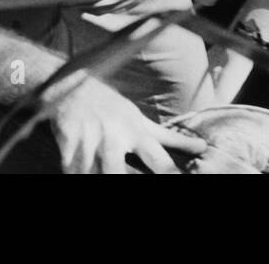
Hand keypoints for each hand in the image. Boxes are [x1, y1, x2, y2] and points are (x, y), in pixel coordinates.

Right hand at [49, 74, 205, 173]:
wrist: (71, 86)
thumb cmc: (111, 107)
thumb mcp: (140, 120)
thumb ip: (170, 138)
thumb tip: (202, 147)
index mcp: (134, 132)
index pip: (158, 160)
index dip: (170, 174)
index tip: (179, 181)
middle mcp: (113, 136)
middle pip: (116, 170)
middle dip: (117, 176)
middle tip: (122, 177)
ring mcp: (88, 138)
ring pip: (90, 169)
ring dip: (92, 172)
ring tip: (97, 174)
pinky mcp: (66, 139)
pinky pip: (68, 163)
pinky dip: (72, 169)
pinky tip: (75, 170)